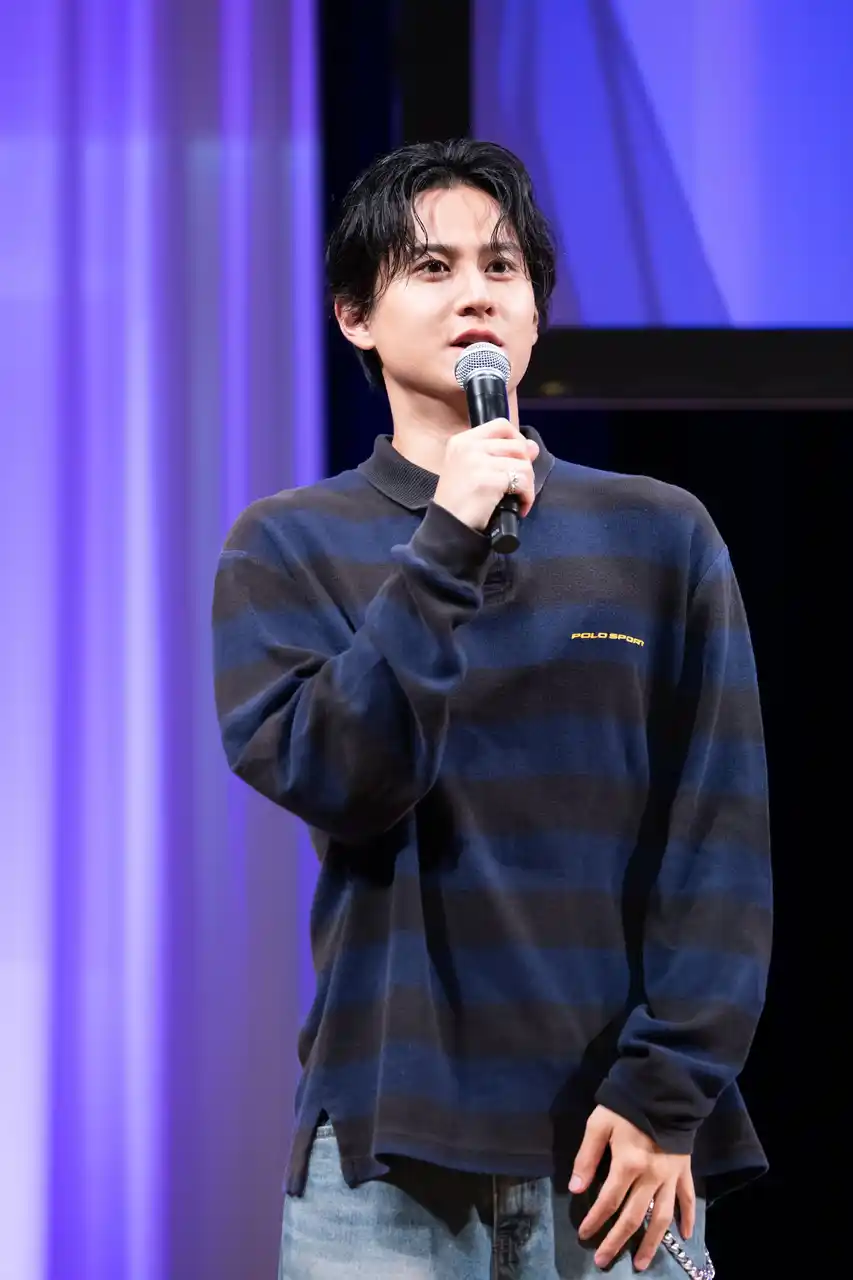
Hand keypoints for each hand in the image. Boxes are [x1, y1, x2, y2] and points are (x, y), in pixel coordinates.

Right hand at [433, 419, 538, 532]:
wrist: (448, 527)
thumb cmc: (460, 502)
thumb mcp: (475, 471)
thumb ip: (501, 455)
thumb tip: (533, 446)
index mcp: (462, 441)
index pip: (501, 425)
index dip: (517, 439)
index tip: (518, 459)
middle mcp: (468, 447)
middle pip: (517, 445)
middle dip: (525, 467)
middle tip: (518, 485)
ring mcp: (477, 462)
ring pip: (524, 464)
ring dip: (528, 485)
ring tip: (518, 498)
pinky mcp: (488, 480)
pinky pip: (522, 481)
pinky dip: (527, 496)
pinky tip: (520, 507)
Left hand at [570, 1106, 694, 1271]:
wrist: (663, 1088)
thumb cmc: (626, 1105)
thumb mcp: (599, 1124)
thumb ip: (586, 1156)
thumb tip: (576, 1188)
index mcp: (627, 1165)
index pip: (608, 1201)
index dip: (594, 1220)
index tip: (583, 1235)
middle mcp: (650, 1177)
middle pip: (632, 1217)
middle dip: (615, 1241)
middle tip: (602, 1261)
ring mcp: (670, 1176)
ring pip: (661, 1218)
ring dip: (650, 1243)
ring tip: (640, 1263)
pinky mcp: (684, 1170)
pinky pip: (687, 1199)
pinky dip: (687, 1218)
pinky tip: (684, 1236)